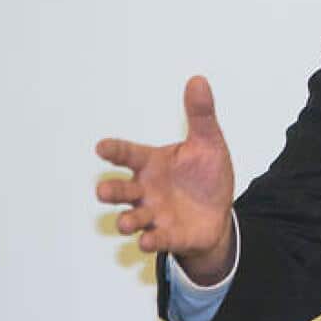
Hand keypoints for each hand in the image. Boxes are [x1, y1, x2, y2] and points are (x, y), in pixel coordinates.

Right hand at [96, 76, 235, 283]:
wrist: (218, 212)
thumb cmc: (205, 175)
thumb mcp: (208, 142)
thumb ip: (200, 115)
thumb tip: (198, 80)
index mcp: (152, 164)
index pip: (129, 154)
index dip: (115, 151)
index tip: (102, 146)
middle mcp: (146, 190)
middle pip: (122, 189)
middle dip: (112, 190)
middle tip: (103, 190)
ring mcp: (154, 214)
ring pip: (132, 218)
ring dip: (127, 220)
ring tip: (127, 222)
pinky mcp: (168, 235)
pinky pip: (156, 239)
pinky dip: (150, 240)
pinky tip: (146, 241)